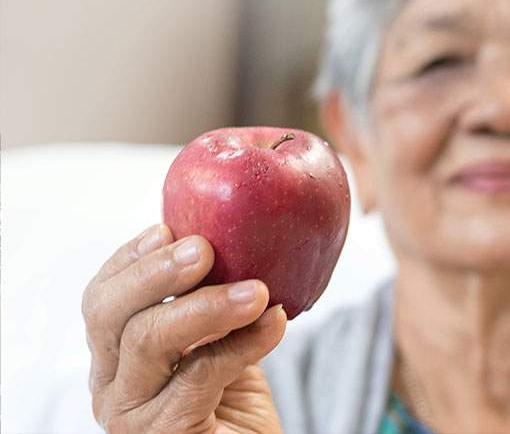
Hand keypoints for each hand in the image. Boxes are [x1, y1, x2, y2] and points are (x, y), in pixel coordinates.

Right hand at [82, 224, 286, 432]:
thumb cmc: (233, 398)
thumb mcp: (215, 339)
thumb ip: (209, 300)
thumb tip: (232, 238)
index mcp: (114, 356)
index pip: (101, 299)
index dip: (131, 259)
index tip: (167, 227)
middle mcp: (111, 384)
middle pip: (108, 313)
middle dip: (156, 272)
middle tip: (204, 248)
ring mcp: (131, 414)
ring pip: (147, 340)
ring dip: (207, 305)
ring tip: (257, 290)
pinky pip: (199, 374)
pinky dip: (243, 342)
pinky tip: (275, 322)